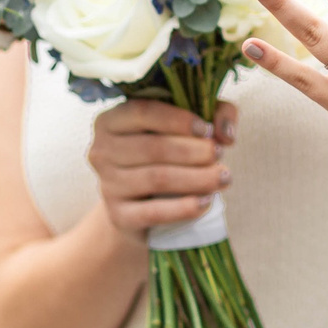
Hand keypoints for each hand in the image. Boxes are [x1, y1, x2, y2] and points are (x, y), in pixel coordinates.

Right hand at [86, 97, 237, 243]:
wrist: (143, 203)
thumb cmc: (168, 153)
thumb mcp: (189, 124)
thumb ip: (213, 113)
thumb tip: (225, 133)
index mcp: (112, 120)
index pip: (142, 112)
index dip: (178, 120)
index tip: (207, 130)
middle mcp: (102, 151)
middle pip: (152, 148)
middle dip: (193, 151)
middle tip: (220, 155)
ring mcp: (107, 185)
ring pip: (156, 178)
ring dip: (196, 178)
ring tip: (223, 177)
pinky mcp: (118, 216)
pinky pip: (153, 212)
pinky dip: (183, 208)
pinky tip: (206, 202)